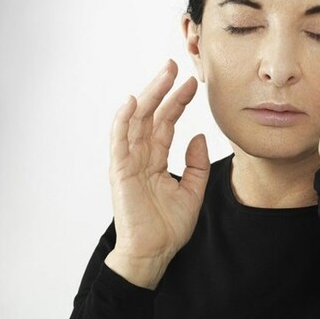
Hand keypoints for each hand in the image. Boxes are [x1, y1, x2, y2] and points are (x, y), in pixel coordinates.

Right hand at [105, 59, 209, 288]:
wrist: (154, 253)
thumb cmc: (168, 227)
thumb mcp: (193, 191)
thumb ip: (197, 164)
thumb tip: (200, 137)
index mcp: (155, 159)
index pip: (166, 123)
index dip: (178, 101)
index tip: (193, 83)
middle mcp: (140, 156)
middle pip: (151, 115)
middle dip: (162, 89)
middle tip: (174, 65)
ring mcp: (129, 162)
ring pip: (136, 121)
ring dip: (148, 95)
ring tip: (163, 74)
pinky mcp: (120, 171)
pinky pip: (119, 141)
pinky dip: (123, 120)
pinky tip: (133, 101)